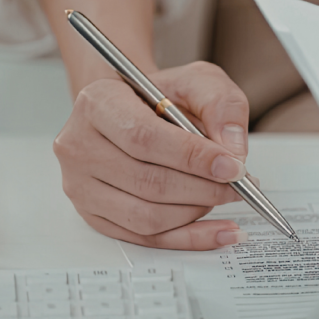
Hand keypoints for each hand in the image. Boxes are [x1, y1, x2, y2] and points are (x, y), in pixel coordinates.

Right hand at [53, 61, 251, 249]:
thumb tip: (232, 149)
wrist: (134, 111)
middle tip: (239, 185)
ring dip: (196, 212)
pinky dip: (188, 238)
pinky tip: (218, 230)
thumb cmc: (159, 97)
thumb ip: (219, 104)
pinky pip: (145, 239)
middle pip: (146, 182)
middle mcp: (79, 146)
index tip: (232, 166)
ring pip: (146, 216)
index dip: (192, 157)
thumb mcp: (195, 80)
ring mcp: (81, 185)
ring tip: (224, 196)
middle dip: (203, 188)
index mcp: (97, 104)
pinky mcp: (94, 216)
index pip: (143, 138)